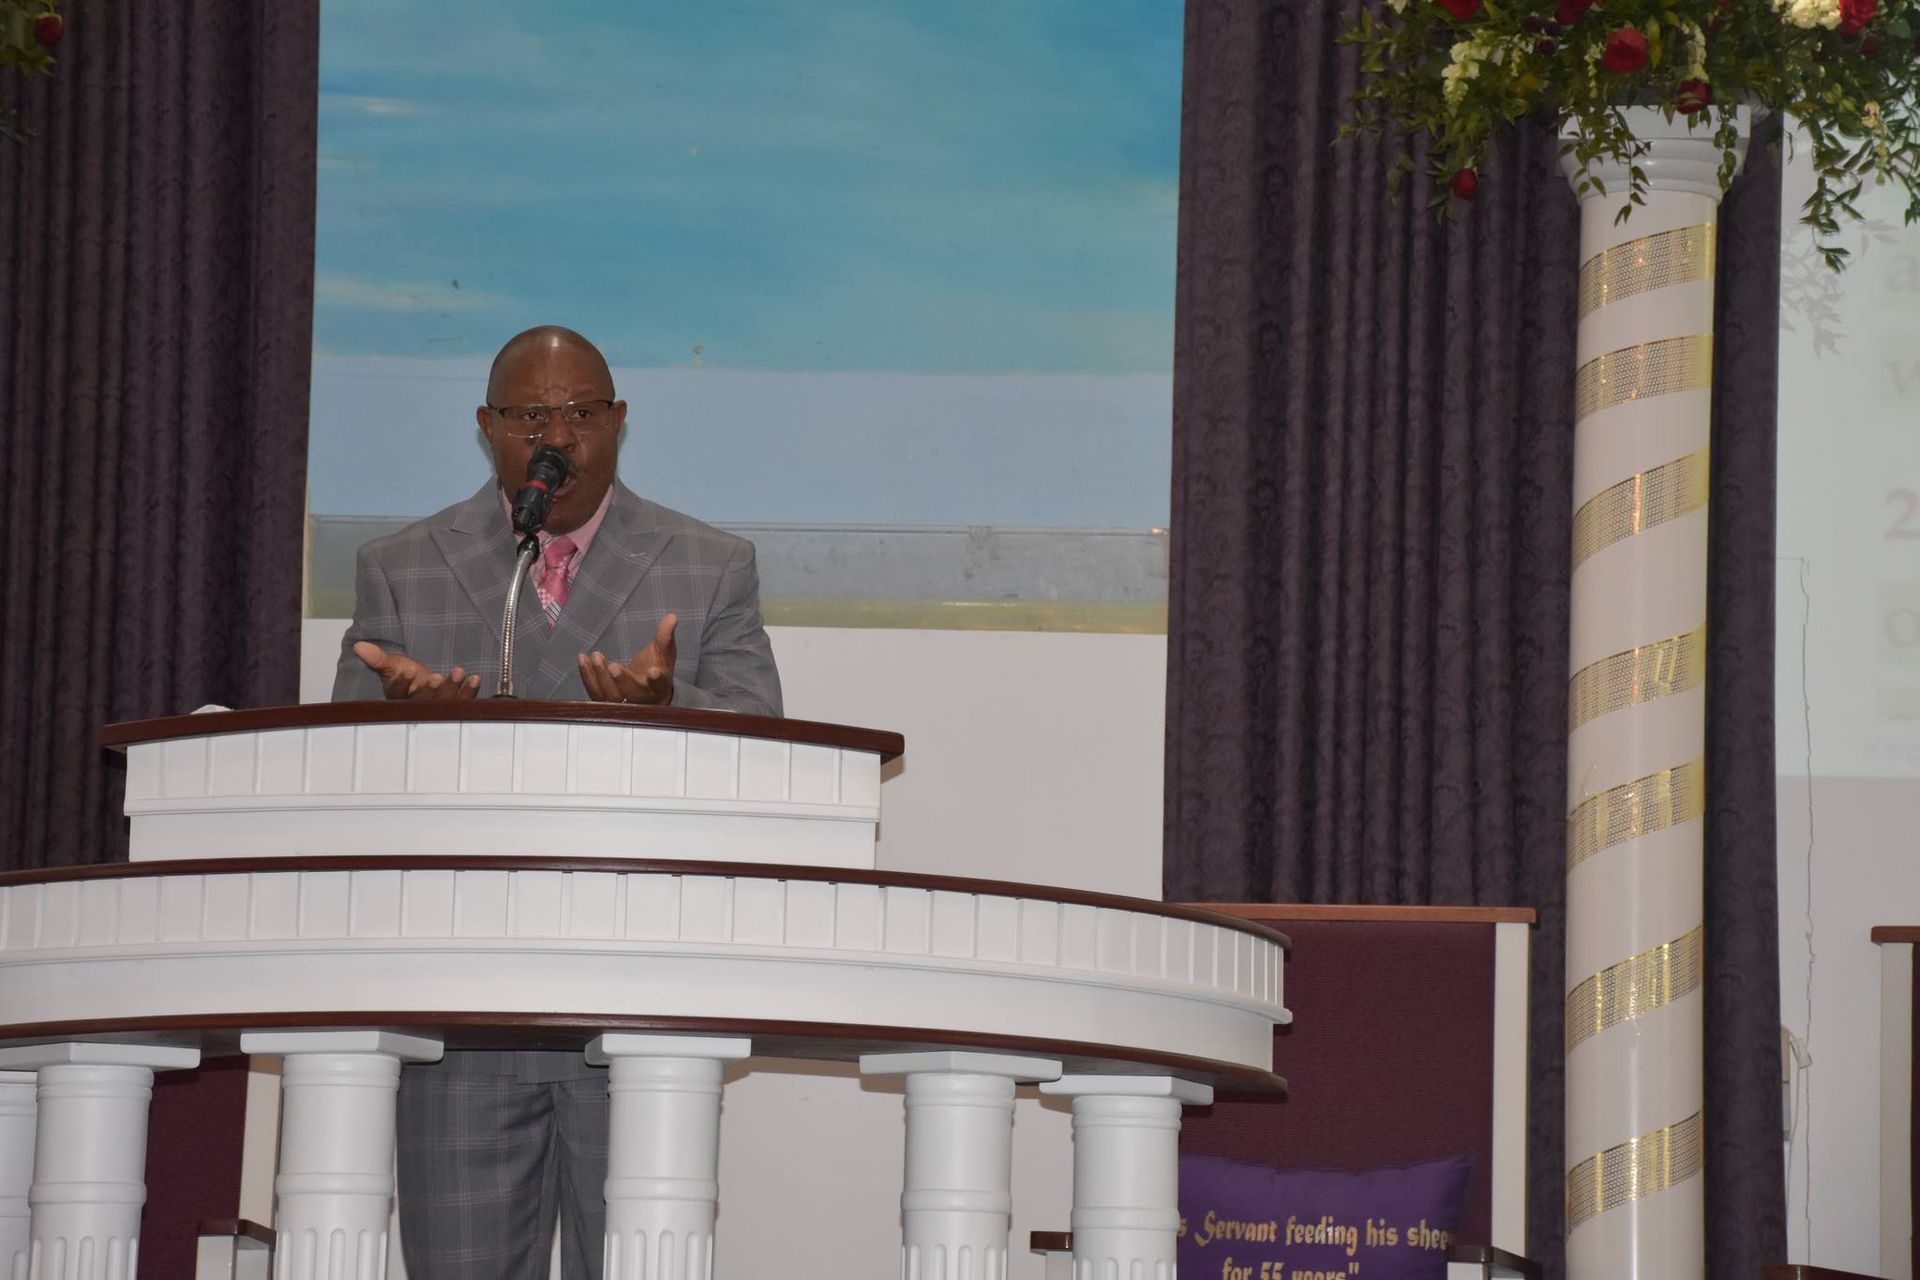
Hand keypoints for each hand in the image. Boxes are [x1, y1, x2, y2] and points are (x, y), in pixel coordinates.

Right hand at [353, 642, 480, 700]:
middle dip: (428, 690)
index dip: (402, 682)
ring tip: (457, 672)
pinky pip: (464, 702)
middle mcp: (417, 708)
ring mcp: (438, 709)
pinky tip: (474, 679)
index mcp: (398, 699)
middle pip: (422, 702)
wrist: (428, 682)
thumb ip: (378, 658)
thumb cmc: (409, 676)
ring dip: (452, 689)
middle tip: (434, 677)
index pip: (398, 692)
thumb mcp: (393, 666)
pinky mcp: (457, 708)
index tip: (407, 670)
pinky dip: (469, 691)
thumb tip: (358, 646)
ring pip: (444, 702)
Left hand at [579, 613, 676, 704]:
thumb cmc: (656, 668)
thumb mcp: (664, 652)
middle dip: (622, 680)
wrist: (647, 693)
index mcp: (658, 687)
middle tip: (613, 665)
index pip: (659, 685)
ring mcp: (621, 702)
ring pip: (610, 695)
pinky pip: (594, 692)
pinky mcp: (605, 701)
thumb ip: (665, 636)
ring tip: (596, 656)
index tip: (654, 672)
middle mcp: (640, 698)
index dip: (657, 680)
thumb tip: (672, 616)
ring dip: (600, 677)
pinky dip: (588, 677)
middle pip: (631, 694)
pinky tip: (583, 659)